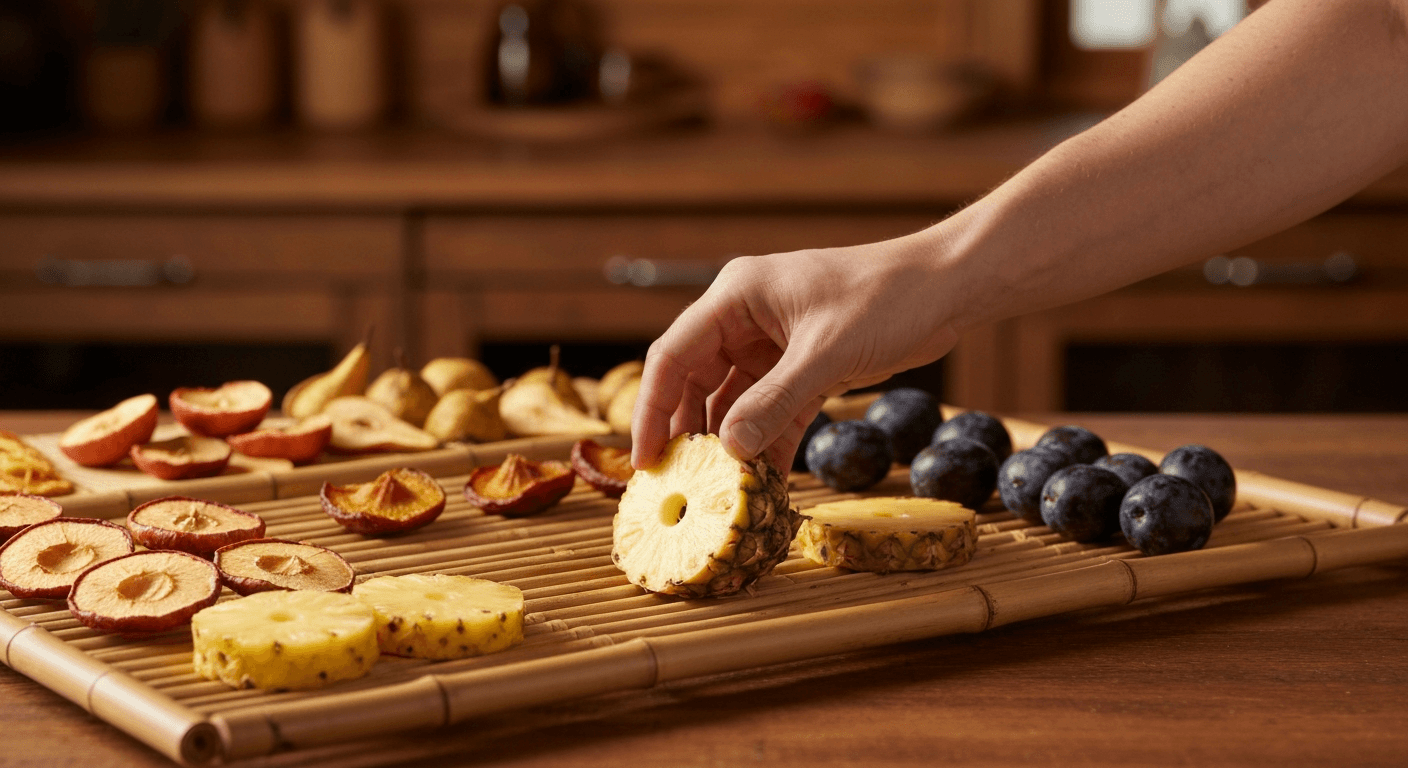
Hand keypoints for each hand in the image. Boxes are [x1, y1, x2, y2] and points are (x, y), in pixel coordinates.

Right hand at [630, 234, 960, 470]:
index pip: (674, 355)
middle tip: (679, 485)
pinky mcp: (803, 364)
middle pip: (697, 381)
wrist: (949, 287)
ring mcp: (774, 342)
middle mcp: (745, 317)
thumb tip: (729, 450)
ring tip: (723, 491)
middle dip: (689, 432)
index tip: (647, 460)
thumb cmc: (888, 299)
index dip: (653, 409)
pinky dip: (768, 441)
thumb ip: (774, 401)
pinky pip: (772, 408)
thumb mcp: (826, 354)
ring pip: (734, 400)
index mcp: (736, 296)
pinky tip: (765, 479)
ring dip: (732, 443)